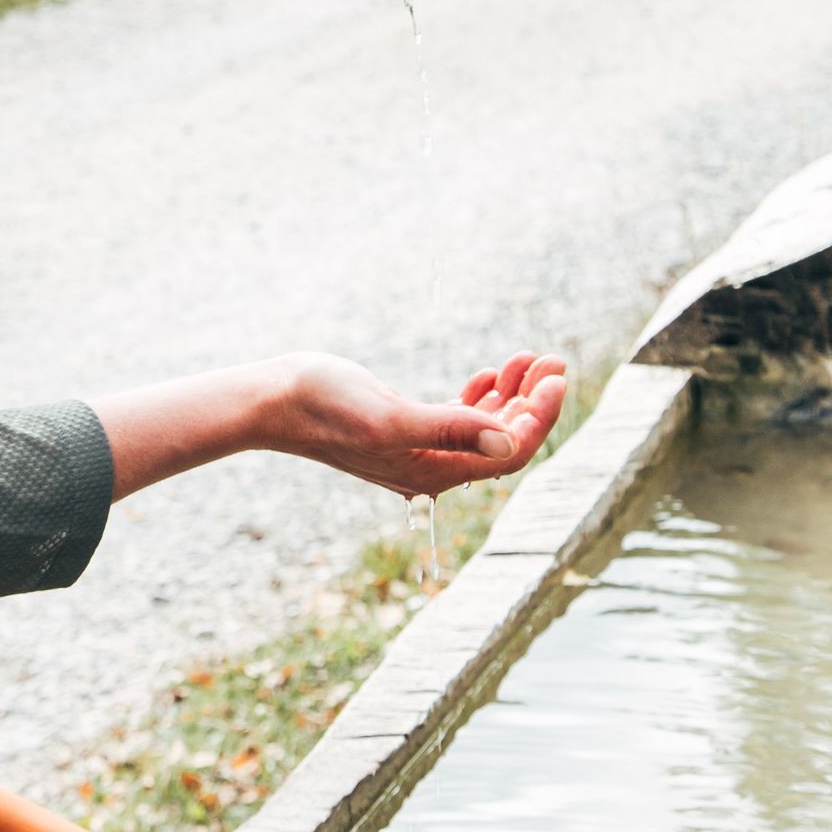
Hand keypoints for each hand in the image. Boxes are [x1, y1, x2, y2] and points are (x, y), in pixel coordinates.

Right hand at [268, 349, 567, 501]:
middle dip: (532, 401)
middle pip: (502, 440)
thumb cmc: (325, 405)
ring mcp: (418, 447)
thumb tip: (508, 441)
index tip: (557, 377)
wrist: (274, 400)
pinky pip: (456, 418)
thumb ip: (451, 427)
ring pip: (482, 426)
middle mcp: (431, 466)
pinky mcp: (403, 427)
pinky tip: (490, 373)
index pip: (507, 452)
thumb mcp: (391, 417)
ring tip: (531, 360)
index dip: (539, 417)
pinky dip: (480, 395)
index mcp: (433, 471)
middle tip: (555, 361)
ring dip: (511, 394)